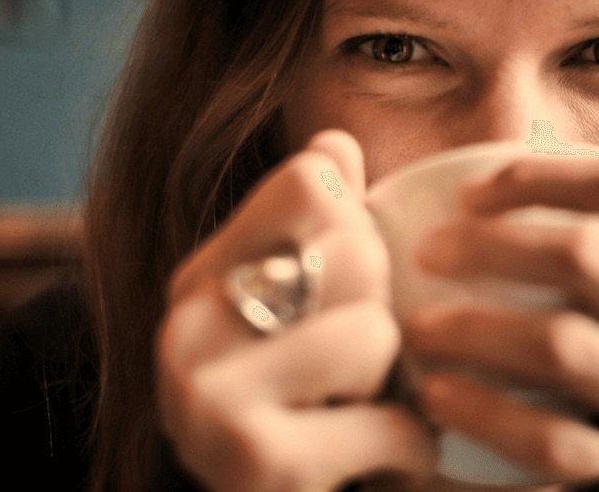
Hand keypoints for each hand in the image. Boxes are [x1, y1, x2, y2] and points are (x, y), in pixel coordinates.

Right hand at [156, 130, 436, 491]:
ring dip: (394, 388)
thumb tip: (337, 140)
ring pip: (376, 334)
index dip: (360, 228)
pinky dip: (408, 451)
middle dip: (382, 313)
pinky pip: (396, 424)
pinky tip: (372, 464)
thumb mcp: (290, 312)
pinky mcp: (258, 460)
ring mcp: (212, 394)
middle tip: (353, 369)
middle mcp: (189, 324)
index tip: (346, 286)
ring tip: (355, 415)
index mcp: (201, 275)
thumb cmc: (289, 410)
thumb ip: (313, 227)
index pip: (313, 181)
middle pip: (356, 249)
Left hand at [404, 151, 598, 483]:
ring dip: (474, 329)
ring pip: (566, 347)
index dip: (538, 176)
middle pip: (588, 256)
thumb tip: (563, 153)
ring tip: (417, 327)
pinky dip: (488, 415)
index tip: (469, 193)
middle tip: (428, 251)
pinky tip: (439, 395)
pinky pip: (557, 442)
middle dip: (491, 245)